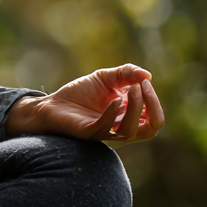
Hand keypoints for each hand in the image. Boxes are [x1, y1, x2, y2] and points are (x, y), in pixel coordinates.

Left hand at [6, 64, 163, 144]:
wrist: (52, 103)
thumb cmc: (80, 93)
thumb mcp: (105, 78)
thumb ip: (126, 74)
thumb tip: (147, 75)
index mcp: (128, 117)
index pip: (154, 118)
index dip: (154, 101)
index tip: (144, 80)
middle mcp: (121, 128)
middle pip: (150, 129)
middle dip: (152, 107)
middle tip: (141, 86)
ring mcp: (106, 132)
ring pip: (131, 131)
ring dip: (135, 108)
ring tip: (131, 90)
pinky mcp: (89, 133)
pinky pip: (106, 128)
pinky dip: (113, 113)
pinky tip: (115, 99)